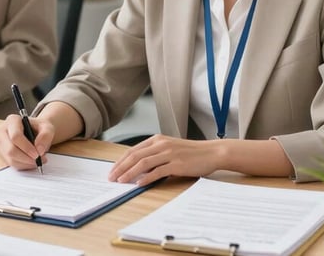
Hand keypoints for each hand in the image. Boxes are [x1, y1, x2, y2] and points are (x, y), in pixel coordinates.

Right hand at [0, 114, 53, 169]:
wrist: (35, 132)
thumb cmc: (39, 128)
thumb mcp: (47, 127)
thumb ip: (45, 136)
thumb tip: (39, 149)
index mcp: (12, 120)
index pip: (15, 136)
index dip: (26, 147)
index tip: (37, 154)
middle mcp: (3, 131)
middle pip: (10, 150)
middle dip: (26, 158)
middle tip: (38, 160)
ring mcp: (0, 143)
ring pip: (10, 159)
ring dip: (25, 163)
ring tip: (38, 161)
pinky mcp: (2, 154)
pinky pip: (11, 164)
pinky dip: (23, 166)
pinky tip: (31, 162)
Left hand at [108, 135, 224, 185]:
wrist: (211, 152)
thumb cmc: (191, 153)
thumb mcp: (170, 148)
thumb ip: (155, 155)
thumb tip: (138, 168)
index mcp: (157, 139)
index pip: (133, 150)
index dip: (121, 161)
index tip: (113, 170)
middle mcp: (161, 144)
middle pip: (135, 156)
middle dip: (121, 167)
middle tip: (112, 177)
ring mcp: (169, 153)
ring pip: (143, 163)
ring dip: (130, 173)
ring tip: (121, 181)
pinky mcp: (177, 164)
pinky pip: (158, 171)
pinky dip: (146, 178)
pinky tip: (139, 184)